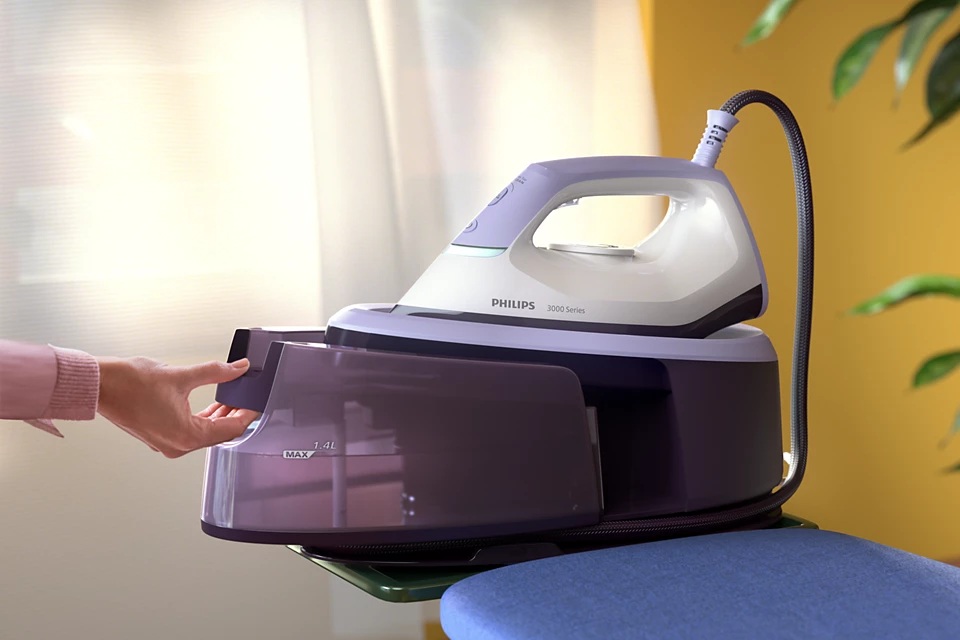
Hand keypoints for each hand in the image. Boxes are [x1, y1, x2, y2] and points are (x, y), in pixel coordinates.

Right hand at [95, 356, 258, 457]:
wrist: (100, 385)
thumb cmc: (130, 384)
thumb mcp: (181, 376)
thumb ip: (215, 372)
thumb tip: (238, 368)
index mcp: (186, 436)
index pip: (230, 430)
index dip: (247, 415)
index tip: (256, 403)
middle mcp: (177, 446)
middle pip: (218, 435)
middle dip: (234, 416)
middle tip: (247, 400)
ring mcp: (166, 443)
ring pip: (203, 434)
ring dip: (218, 418)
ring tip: (232, 400)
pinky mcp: (158, 436)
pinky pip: (189, 432)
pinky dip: (202, 420)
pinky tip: (211, 406)